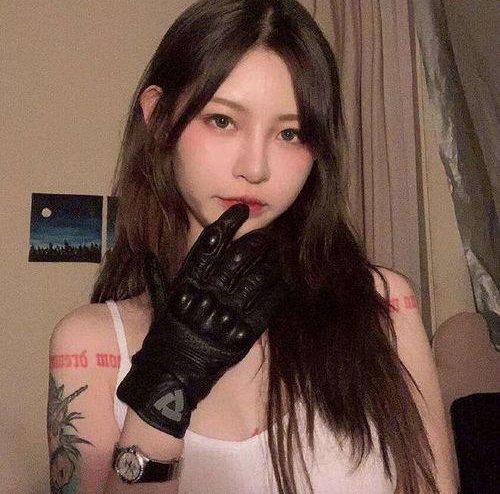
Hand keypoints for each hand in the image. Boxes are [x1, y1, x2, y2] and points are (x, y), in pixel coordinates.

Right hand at [117, 204, 287, 437]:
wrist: (173, 374)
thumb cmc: (165, 337)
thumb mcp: (159, 303)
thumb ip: (157, 276)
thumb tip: (147, 253)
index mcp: (187, 284)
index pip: (209, 247)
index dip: (226, 225)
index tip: (239, 211)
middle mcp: (208, 295)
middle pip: (238, 258)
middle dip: (255, 242)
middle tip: (264, 236)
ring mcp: (226, 315)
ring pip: (256, 280)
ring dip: (270, 264)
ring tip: (277, 255)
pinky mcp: (242, 334)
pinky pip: (265, 308)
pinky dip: (277, 292)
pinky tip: (283, 282)